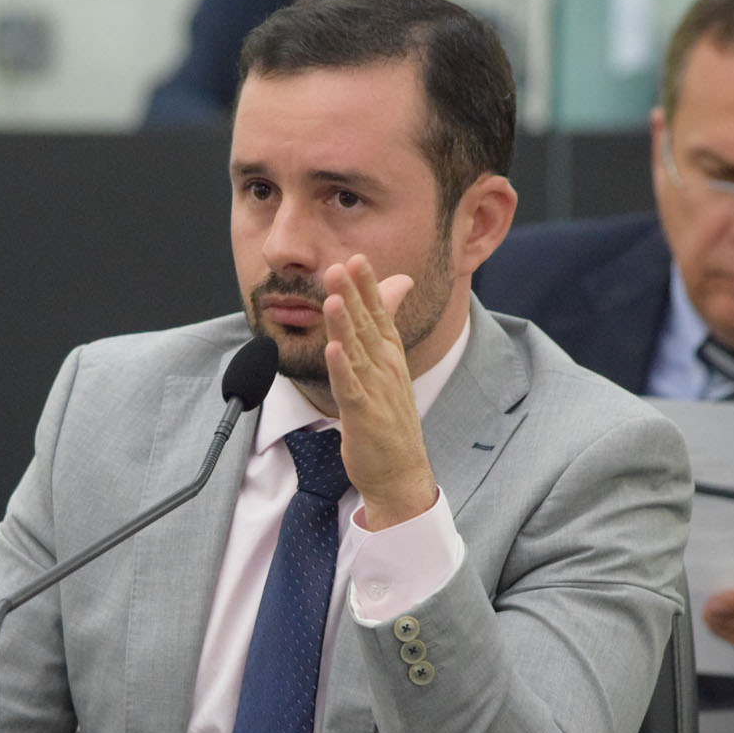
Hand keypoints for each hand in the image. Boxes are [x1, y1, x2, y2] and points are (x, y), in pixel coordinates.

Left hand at [321, 253, 436, 529]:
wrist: (401, 473)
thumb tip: (391, 308)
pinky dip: (341, 369)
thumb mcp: (388, 372)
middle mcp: (385, 370)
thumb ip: (382, 336)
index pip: (379, 315)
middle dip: (354, 295)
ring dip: (345, 324)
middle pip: (367, 326)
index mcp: (390, 358)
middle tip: (341, 264)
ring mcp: (375, 392)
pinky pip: (350, 388)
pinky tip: (332, 350)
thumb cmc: (390, 421)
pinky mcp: (363, 416)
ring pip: (357, 352)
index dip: (367, 288)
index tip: (356, 259)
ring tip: (335, 297)